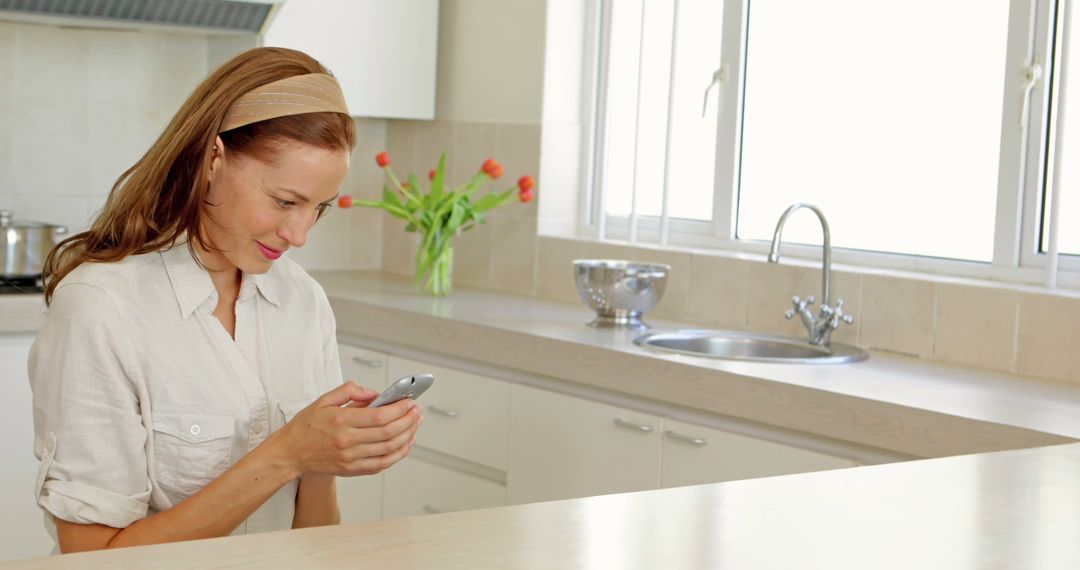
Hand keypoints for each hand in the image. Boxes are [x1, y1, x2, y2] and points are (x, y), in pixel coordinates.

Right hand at [270, 381, 421, 477]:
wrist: (290, 453)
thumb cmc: (306, 426)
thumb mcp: (324, 400)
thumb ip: (349, 391)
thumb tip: (374, 393)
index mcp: (340, 421)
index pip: (379, 416)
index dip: (399, 409)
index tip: (409, 402)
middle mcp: (347, 441)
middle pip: (388, 433)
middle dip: (408, 421)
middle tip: (417, 412)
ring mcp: (350, 458)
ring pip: (388, 449)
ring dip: (407, 436)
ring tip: (415, 425)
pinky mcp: (352, 469)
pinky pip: (381, 464)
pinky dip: (397, 455)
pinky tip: (405, 444)